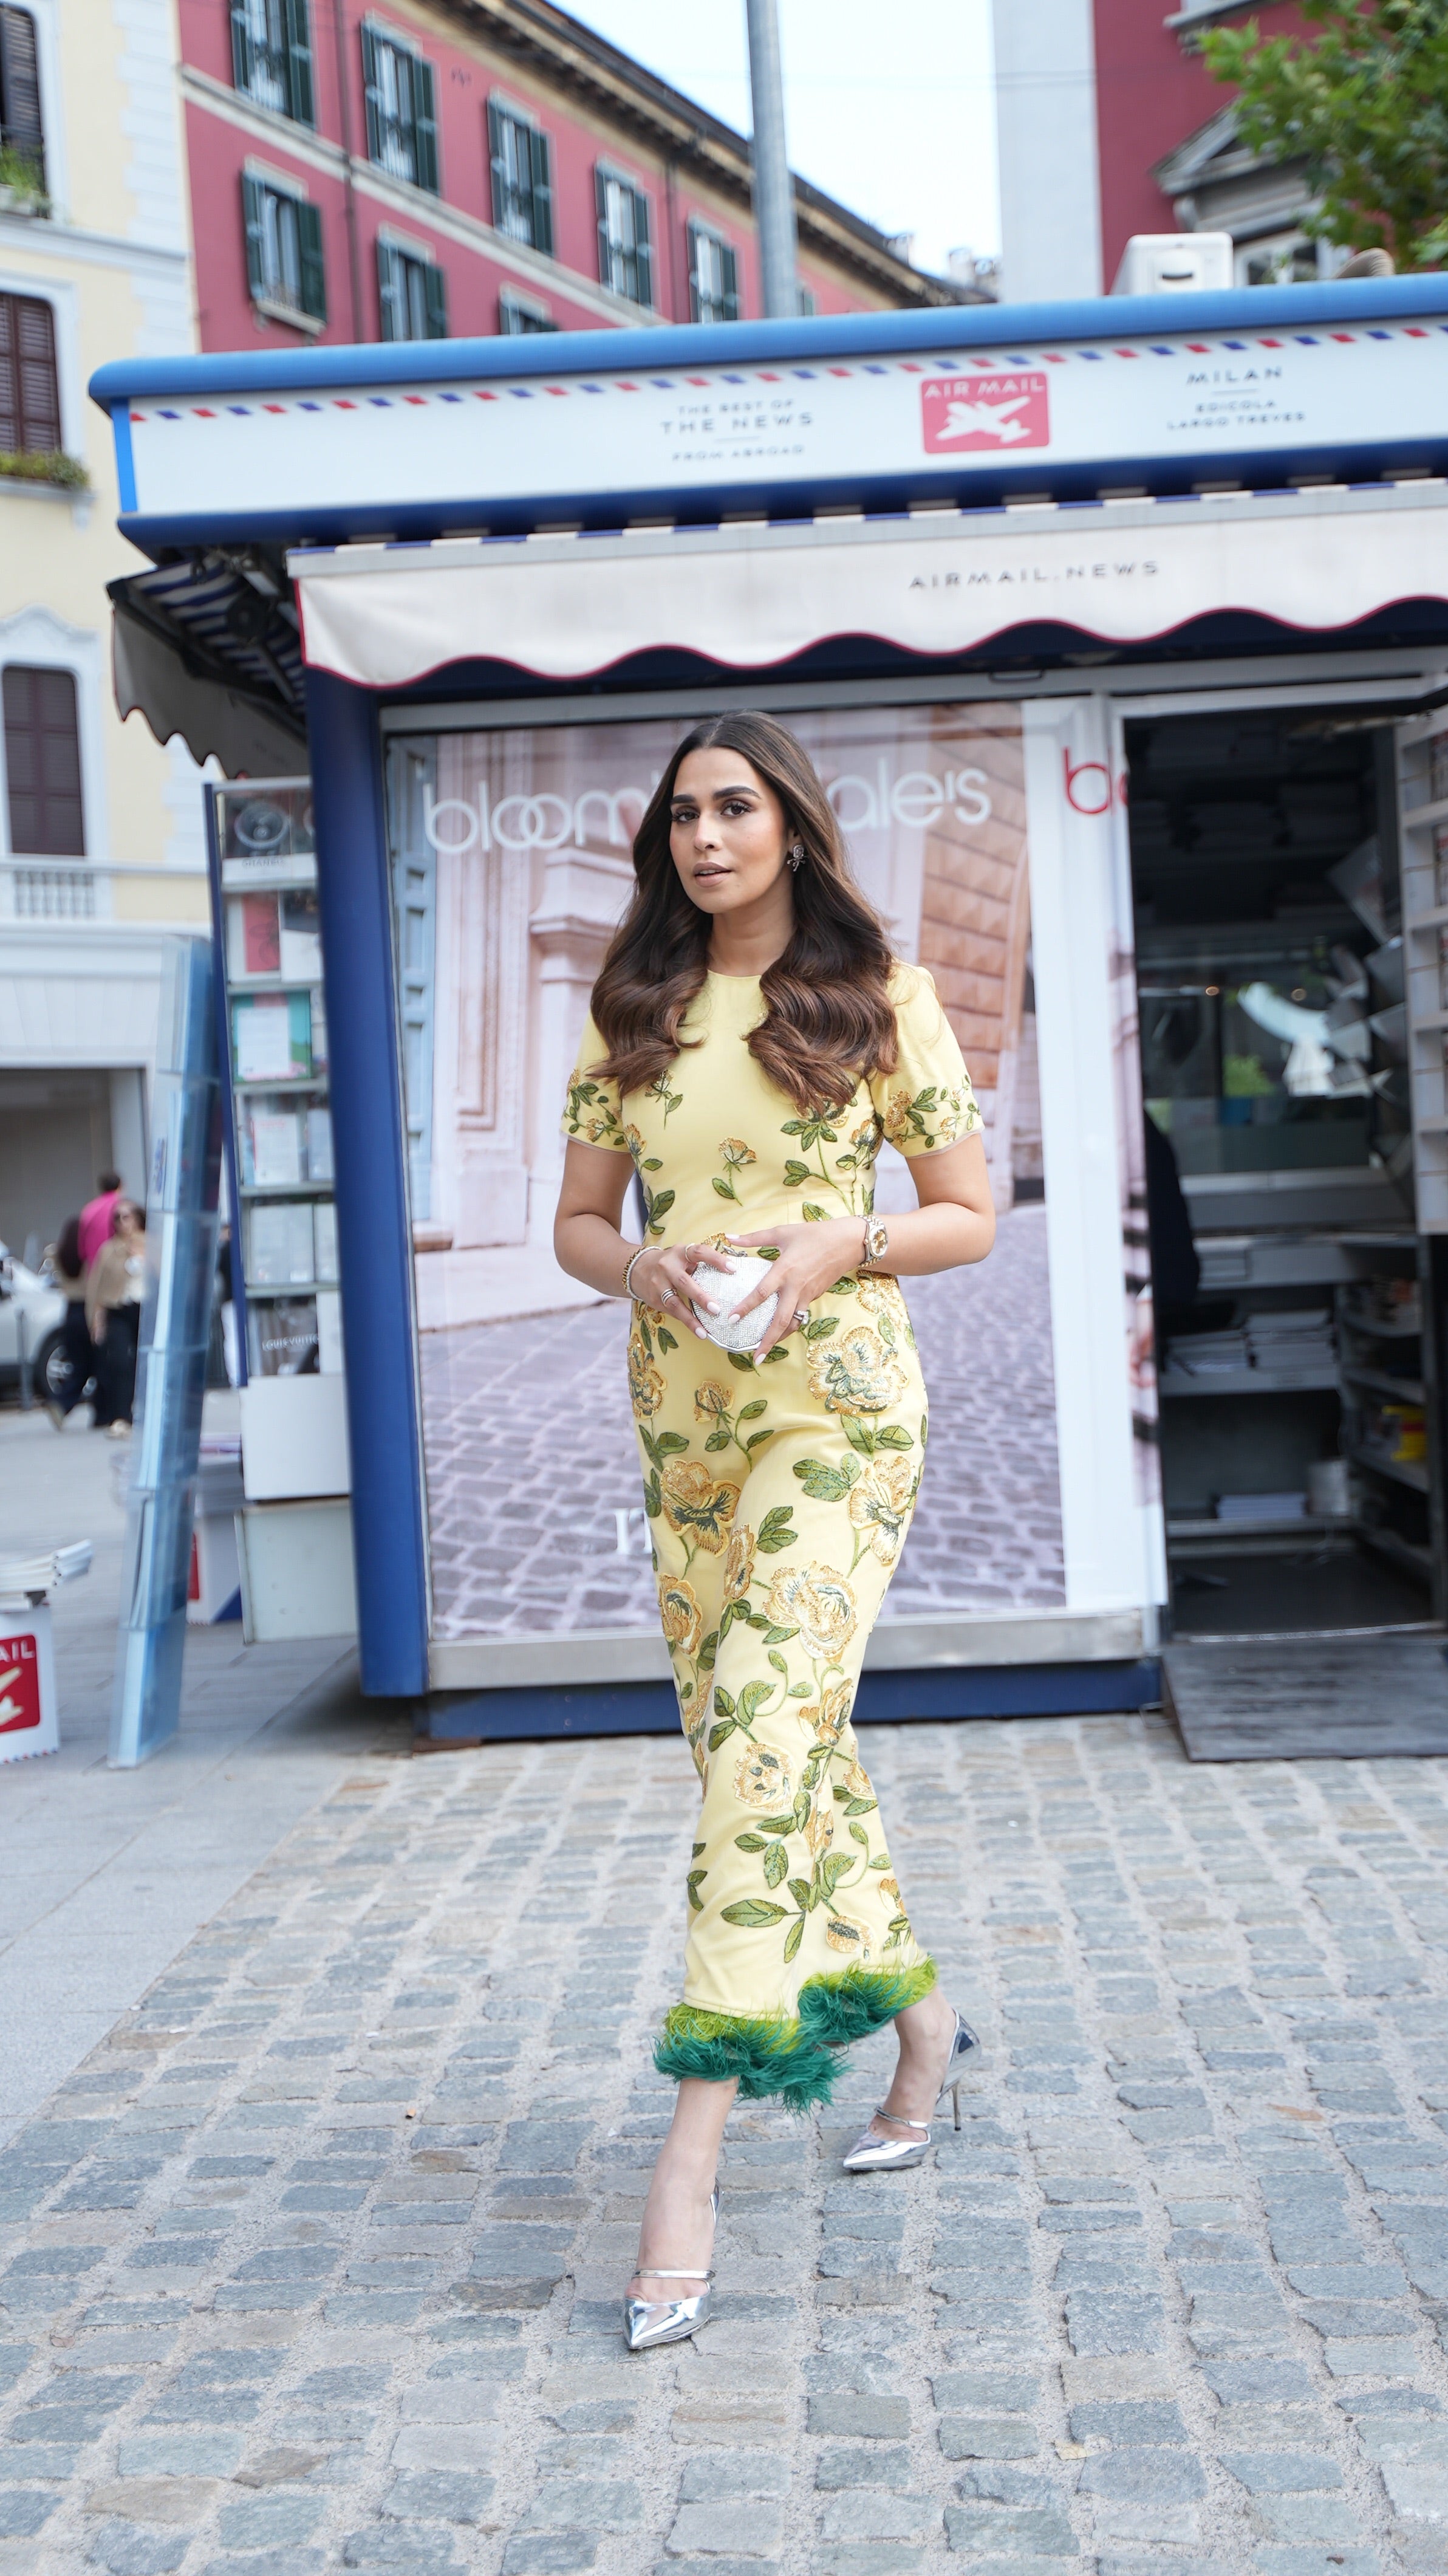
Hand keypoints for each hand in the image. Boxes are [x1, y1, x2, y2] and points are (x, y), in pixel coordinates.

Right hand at [630, 1240, 735, 1337]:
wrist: (637, 1269)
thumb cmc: (671, 1263)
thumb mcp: (683, 1256)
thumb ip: (701, 1261)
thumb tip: (733, 1270)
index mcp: (680, 1253)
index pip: (699, 1252)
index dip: (716, 1259)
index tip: (733, 1269)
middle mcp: (667, 1266)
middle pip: (684, 1282)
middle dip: (700, 1297)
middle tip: (716, 1309)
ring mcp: (658, 1283)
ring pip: (674, 1302)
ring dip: (690, 1318)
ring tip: (704, 1331)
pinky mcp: (654, 1298)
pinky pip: (671, 1311)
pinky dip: (685, 1321)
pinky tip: (697, 1330)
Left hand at [725, 1217, 866, 1359]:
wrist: (848, 1242)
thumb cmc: (815, 1234)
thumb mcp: (783, 1232)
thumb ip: (754, 1238)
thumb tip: (730, 1237)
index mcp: (784, 1270)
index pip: (761, 1293)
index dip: (746, 1307)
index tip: (732, 1319)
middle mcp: (795, 1287)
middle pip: (781, 1321)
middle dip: (767, 1341)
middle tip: (755, 1358)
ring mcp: (807, 1295)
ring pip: (793, 1324)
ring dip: (779, 1339)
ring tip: (766, 1352)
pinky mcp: (814, 1297)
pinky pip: (800, 1316)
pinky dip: (790, 1327)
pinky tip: (779, 1331)